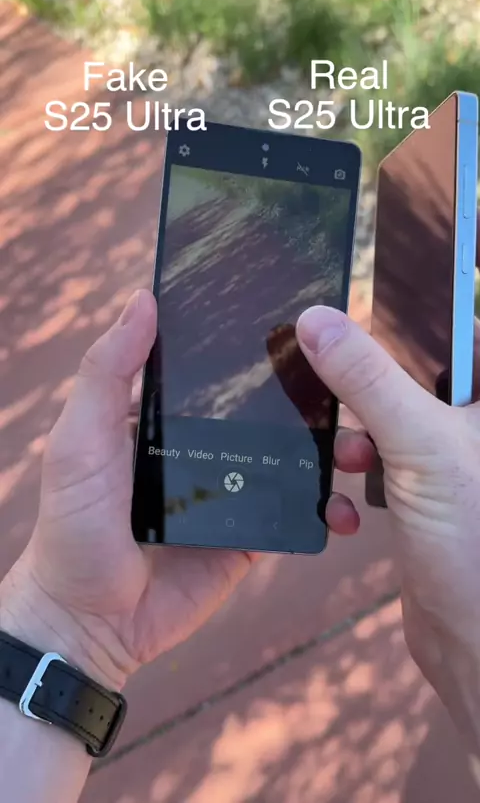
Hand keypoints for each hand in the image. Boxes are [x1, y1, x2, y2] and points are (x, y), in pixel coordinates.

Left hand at [0, 289, 363, 691]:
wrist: (91, 621)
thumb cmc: (73, 524)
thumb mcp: (80, 439)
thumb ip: (106, 372)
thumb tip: (143, 301)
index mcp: (162, 417)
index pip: (210, 370)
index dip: (243, 346)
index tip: (290, 316)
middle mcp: (200, 447)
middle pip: (258, 410)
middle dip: (301, 395)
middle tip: (344, 375)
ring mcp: (229, 490)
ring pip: (285, 458)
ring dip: (322, 448)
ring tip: (357, 436)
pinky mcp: (249, 535)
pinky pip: (292, 512)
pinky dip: (321, 505)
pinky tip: (344, 498)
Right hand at [296, 290, 479, 752]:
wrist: (472, 645)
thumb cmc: (474, 547)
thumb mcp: (420, 445)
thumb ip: (368, 379)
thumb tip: (318, 321)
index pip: (467, 326)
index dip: (433, 299)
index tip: (381, 281)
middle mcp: (475, 425)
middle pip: (420, 370)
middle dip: (375, 381)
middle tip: (333, 376)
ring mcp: (454, 459)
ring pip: (395, 415)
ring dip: (362, 432)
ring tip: (351, 456)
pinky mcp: (428, 492)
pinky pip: (384, 457)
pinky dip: (361, 470)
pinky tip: (352, 497)